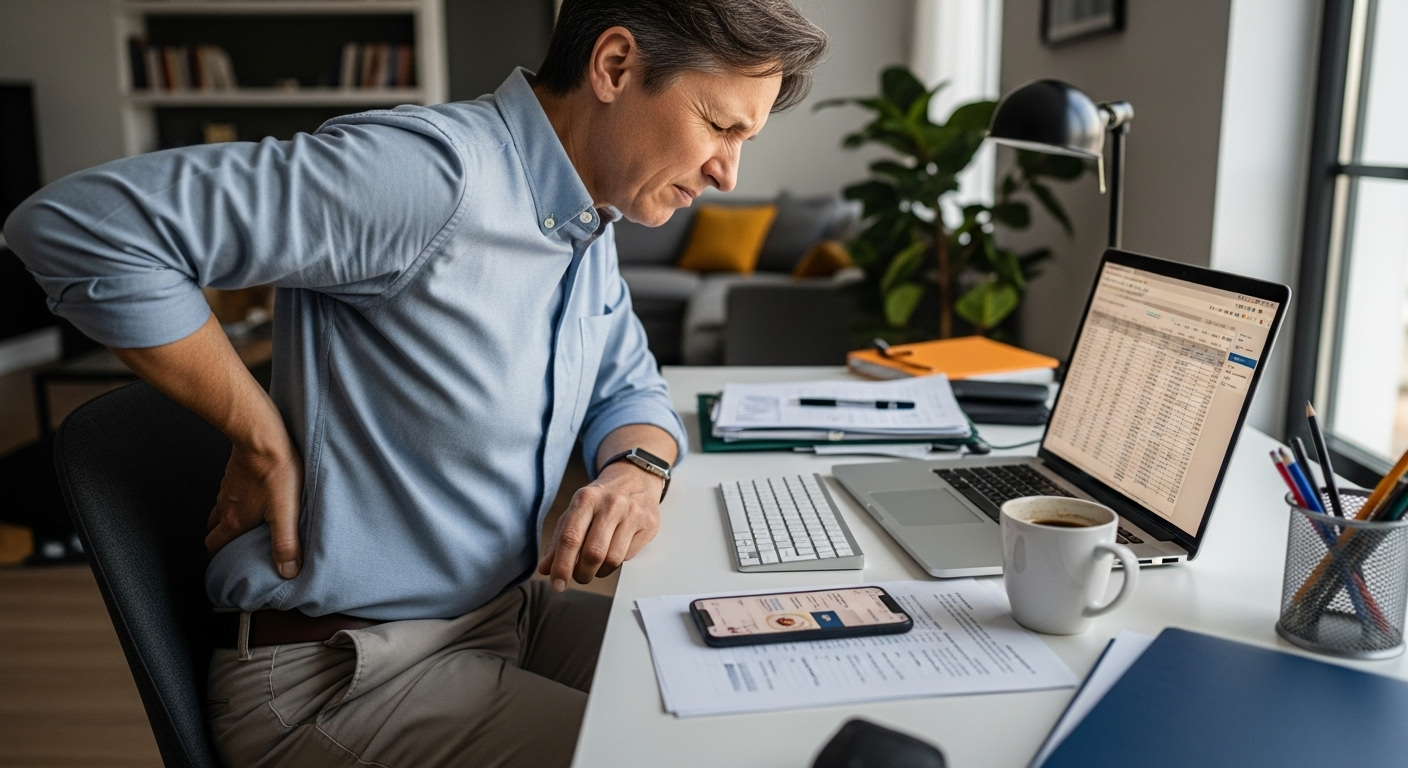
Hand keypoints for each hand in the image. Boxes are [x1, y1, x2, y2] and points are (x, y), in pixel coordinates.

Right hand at [205, 440, 303, 578]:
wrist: (262, 435)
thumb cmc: (275, 470)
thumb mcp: (286, 511)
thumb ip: (286, 542)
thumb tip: (287, 570)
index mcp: (234, 520)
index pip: (214, 546)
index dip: (218, 559)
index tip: (225, 565)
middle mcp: (225, 505)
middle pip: (213, 530)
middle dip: (220, 541)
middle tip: (235, 548)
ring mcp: (227, 487)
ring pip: (219, 510)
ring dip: (227, 520)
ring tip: (246, 525)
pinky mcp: (234, 473)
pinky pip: (228, 492)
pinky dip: (235, 501)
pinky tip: (252, 498)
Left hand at [537, 462, 662, 590]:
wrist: (635, 478)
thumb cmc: (601, 499)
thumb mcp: (576, 512)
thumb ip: (559, 540)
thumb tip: (545, 569)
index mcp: (586, 499)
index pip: (570, 537)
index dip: (562, 566)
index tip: (557, 584)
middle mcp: (610, 504)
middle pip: (593, 553)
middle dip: (582, 573)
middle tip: (579, 576)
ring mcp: (632, 513)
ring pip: (613, 559)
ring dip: (600, 571)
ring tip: (596, 565)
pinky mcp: (649, 524)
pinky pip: (628, 556)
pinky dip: (617, 562)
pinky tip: (614, 551)